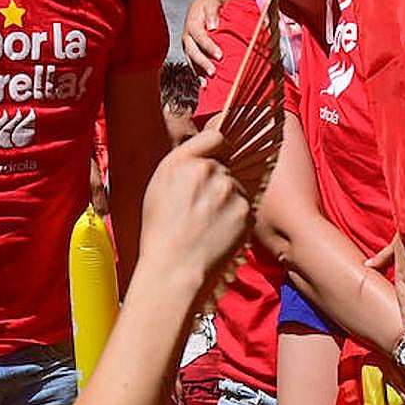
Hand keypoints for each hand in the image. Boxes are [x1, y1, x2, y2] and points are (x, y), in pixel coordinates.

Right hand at [139, 129, 251, 289]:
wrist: (175, 268)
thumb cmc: (160, 232)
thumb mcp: (159, 186)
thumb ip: (182, 163)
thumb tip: (204, 153)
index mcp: (182, 161)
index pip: (215, 136)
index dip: (217, 147)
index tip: (217, 157)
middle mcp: (209, 170)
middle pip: (225, 165)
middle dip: (217, 180)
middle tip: (201, 205)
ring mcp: (230, 191)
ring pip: (236, 187)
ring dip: (227, 199)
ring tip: (207, 223)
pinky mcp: (245, 211)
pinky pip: (244, 207)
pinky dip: (235, 217)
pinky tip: (218, 232)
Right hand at [182, 0, 226, 75]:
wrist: (203, 6)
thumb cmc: (213, 6)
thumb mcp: (213, 3)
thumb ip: (213, 12)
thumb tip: (213, 26)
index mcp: (194, 21)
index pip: (198, 34)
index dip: (207, 45)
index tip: (219, 55)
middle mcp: (188, 34)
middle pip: (192, 49)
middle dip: (202, 61)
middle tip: (214, 71)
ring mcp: (188, 44)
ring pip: (191, 58)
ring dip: (199, 70)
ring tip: (208, 82)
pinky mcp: (190, 52)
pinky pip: (192, 64)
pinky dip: (198, 74)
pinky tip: (204, 84)